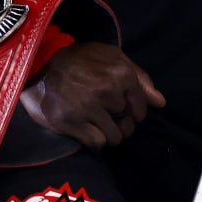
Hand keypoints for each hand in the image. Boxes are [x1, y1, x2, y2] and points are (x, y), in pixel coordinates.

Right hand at [16, 41, 164, 149]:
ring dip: (108, 134)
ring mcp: (87, 106)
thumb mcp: (114, 58)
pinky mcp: (69, 121)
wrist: (40, 62)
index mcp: (121, 73)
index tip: (122, 110)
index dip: (133, 113)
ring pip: (114, 137)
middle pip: (127, 123)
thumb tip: (160, 103)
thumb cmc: (82, 60)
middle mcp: (106, 90)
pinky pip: (97, 143)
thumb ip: (140, 79)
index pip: (140, 109)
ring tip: (96, 123)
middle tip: (104, 113)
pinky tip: (86, 128)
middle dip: (119, 122)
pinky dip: (94, 140)